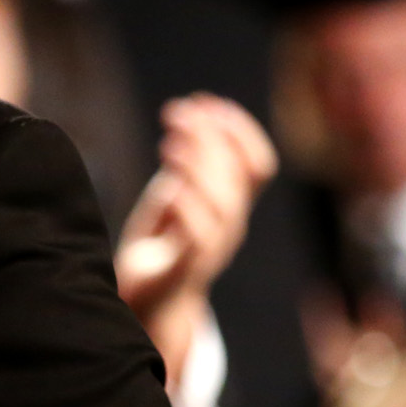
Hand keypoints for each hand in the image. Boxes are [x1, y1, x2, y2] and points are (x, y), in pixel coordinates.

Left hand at [114, 94, 276, 317]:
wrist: (148, 304)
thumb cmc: (161, 244)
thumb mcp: (174, 194)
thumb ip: (184, 164)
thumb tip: (187, 118)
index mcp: (232, 204)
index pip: (257, 164)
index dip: (240, 130)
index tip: (208, 102)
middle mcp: (230, 225)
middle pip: (238, 176)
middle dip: (210, 137)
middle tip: (176, 112)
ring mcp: (212, 248)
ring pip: (223, 204)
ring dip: (199, 167)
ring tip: (169, 143)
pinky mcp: (186, 268)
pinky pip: (199, 237)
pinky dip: (188, 209)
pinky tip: (168, 188)